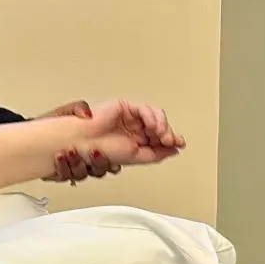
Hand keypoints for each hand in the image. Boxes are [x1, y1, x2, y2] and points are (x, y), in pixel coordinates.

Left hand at [38, 101, 119, 183]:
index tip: (114, 159)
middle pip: (99, 171)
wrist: (35, 128)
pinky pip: (63, 176)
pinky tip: (59, 157)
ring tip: (71, 151)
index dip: (114, 163)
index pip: (112, 163)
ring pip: (82, 175)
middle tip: (93, 151)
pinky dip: (62, 167)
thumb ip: (80, 108)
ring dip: (78, 164)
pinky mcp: (58, 172)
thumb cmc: (55, 122)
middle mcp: (86, 161)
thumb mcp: (69, 111)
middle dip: (98, 163)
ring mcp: (72, 168)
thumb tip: (87, 114)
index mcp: (95, 149)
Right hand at [65, 100, 186, 172]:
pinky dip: (153, 118)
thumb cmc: (101, 151)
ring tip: (163, 136)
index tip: (179, 145)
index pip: (159, 137)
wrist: (85, 144)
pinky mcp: (126, 107)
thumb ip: (157, 154)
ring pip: (156, 116)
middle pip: (160, 126)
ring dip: (163, 126)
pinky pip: (145, 109)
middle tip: (170, 142)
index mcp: (136, 140)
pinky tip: (154, 127)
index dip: (170, 140)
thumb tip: (175, 149)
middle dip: (168, 134)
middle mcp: (134, 128)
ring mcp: (130, 117)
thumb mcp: (136, 157)